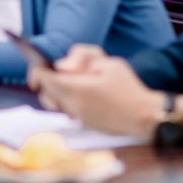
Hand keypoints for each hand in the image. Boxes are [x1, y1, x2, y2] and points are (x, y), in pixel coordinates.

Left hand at [32, 56, 163, 135]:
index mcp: (77, 89)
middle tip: (54, 72)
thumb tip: (62, 65)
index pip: (45, 79)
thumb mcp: (110, 63)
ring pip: (54, 103)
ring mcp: (77, 117)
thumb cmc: (129, 87)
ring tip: (70, 82)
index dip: (38, 70)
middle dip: (46, 81)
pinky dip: (67, 101)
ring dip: (55, 92)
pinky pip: (67, 110)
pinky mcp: (84, 124)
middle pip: (45, 92)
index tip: (38, 64)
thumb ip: (84, 58)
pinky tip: (82, 93)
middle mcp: (73, 105)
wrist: (144, 116)